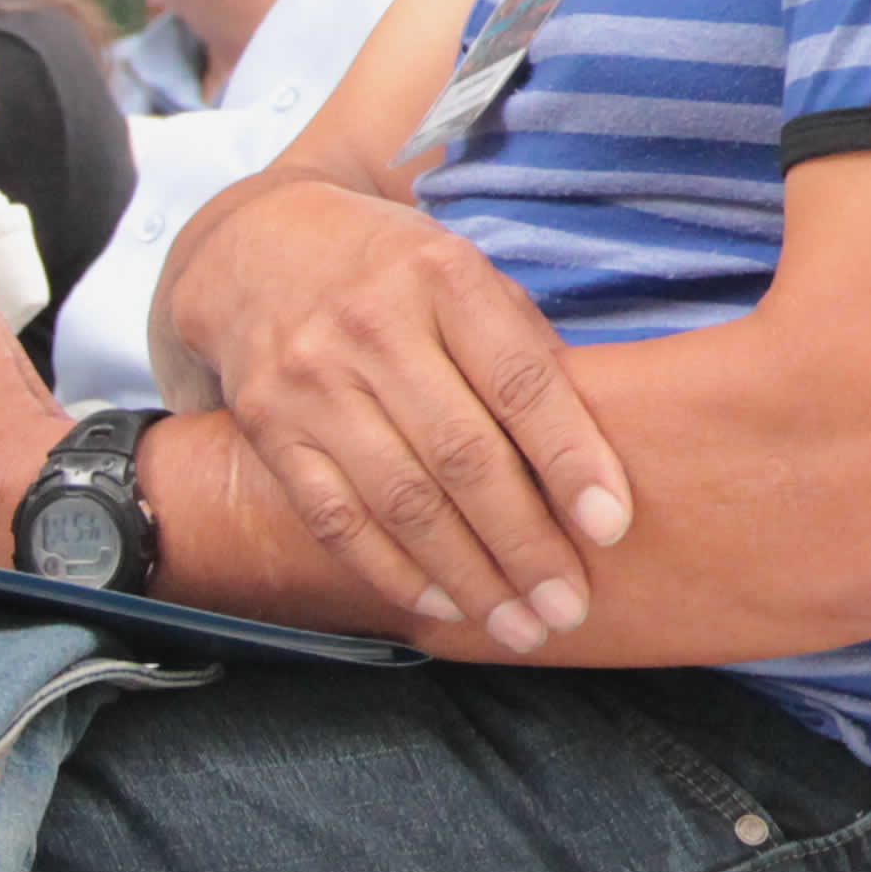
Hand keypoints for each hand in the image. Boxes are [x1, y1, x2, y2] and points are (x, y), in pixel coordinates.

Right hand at [160, 170, 626, 650]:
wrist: (259, 247)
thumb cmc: (398, 271)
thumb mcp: (467, 274)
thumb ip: (524, 350)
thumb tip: (592, 459)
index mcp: (444, 275)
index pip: (520, 382)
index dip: (570, 458)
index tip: (611, 528)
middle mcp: (372, 326)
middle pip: (461, 455)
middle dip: (522, 543)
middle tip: (568, 607)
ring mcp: (311, 380)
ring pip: (400, 499)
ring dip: (466, 575)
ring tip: (517, 624)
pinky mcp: (266, 426)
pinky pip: (335, 516)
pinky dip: (391, 570)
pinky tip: (442, 603)